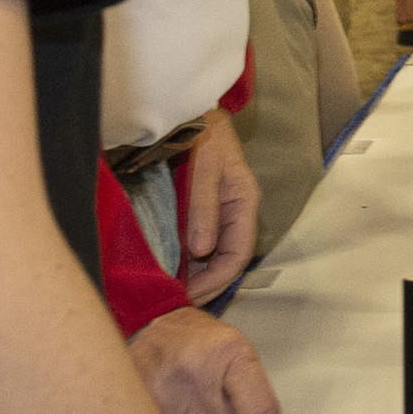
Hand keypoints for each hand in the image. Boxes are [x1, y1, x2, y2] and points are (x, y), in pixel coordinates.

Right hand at [126, 308, 290, 413]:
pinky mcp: (137, 413)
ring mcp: (161, 395)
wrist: (150, 324)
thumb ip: (260, 402)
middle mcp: (194, 375)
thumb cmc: (201, 344)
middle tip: (216, 408)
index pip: (258, 412)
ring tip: (192, 410)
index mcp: (230, 354)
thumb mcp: (239, 356)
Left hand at [179, 113, 257, 302]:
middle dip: (205, 285)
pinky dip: (185, 262)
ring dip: (194, 277)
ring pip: (211, 256)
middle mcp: (234, 213)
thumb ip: (203, 208)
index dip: (216, 281)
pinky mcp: (199, 211)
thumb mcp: (204, 168)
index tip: (189, 297)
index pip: (238, 255)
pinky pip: (197, 245)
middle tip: (177, 304)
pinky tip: (169, 271)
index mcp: (243, 203)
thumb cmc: (200, 134)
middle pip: (226, 261)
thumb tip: (200, 251)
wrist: (187, 109)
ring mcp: (217, 213)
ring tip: (172, 293)